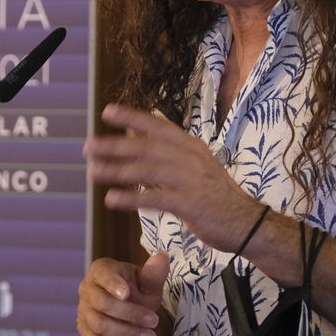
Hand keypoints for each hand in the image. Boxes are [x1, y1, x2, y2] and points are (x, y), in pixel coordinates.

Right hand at [76, 253, 172, 335]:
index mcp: (100, 271)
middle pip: (102, 304)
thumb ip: (153, 274)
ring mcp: (83, 312)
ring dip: (127, 334)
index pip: (102, 276)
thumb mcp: (148, 284)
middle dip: (130, 315)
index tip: (127, 293)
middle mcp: (87, 289)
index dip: (112, 284)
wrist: (130, 313)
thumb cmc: (138, 292)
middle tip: (154, 322)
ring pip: (100, 326)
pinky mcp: (86, 332)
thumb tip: (163, 257)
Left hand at [84, 103, 264, 251]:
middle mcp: (190, 158)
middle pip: (146, 147)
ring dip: (116, 170)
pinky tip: (111, 199)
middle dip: (114, 146)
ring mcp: (190, 180)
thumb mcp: (196, 168)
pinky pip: (155, 198)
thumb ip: (169, 156)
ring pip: (146, 171)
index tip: (107, 112)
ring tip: (92, 171)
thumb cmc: (216, 196)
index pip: (158, 126)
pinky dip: (131, 198)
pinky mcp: (190, 204)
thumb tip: (137, 144)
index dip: (132, 118)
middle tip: (88, 146)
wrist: (247, 223)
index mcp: (191, 147)